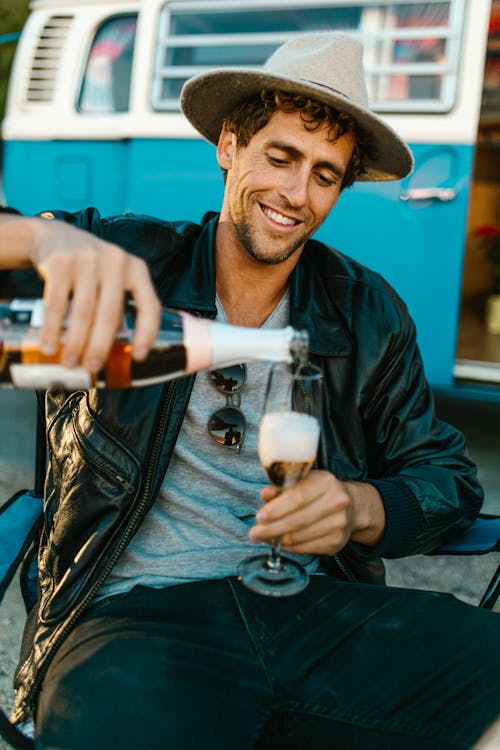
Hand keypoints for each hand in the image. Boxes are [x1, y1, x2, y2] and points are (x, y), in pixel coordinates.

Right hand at [2, 215, 160, 371]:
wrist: (55, 236)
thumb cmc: (90, 268)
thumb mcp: (113, 279)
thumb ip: (119, 306)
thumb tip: (117, 353)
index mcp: (136, 270)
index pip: (150, 305)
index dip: (147, 333)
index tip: (139, 357)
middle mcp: (116, 262)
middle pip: (111, 314)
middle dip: (100, 346)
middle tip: (92, 367)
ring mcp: (88, 260)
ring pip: (84, 312)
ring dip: (75, 343)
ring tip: (70, 363)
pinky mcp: (61, 262)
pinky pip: (57, 303)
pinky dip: (53, 329)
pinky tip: (49, 345)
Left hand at [248, 470, 384, 554]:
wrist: (352, 507)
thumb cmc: (320, 492)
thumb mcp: (303, 482)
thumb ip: (282, 488)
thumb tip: (265, 495)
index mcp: (326, 482)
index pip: (297, 497)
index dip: (276, 509)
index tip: (259, 517)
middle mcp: (337, 502)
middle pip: (298, 520)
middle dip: (272, 528)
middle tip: (254, 533)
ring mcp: (339, 524)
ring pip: (301, 537)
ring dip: (278, 540)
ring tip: (263, 538)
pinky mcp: (337, 542)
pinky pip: (306, 548)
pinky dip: (290, 547)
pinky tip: (280, 543)